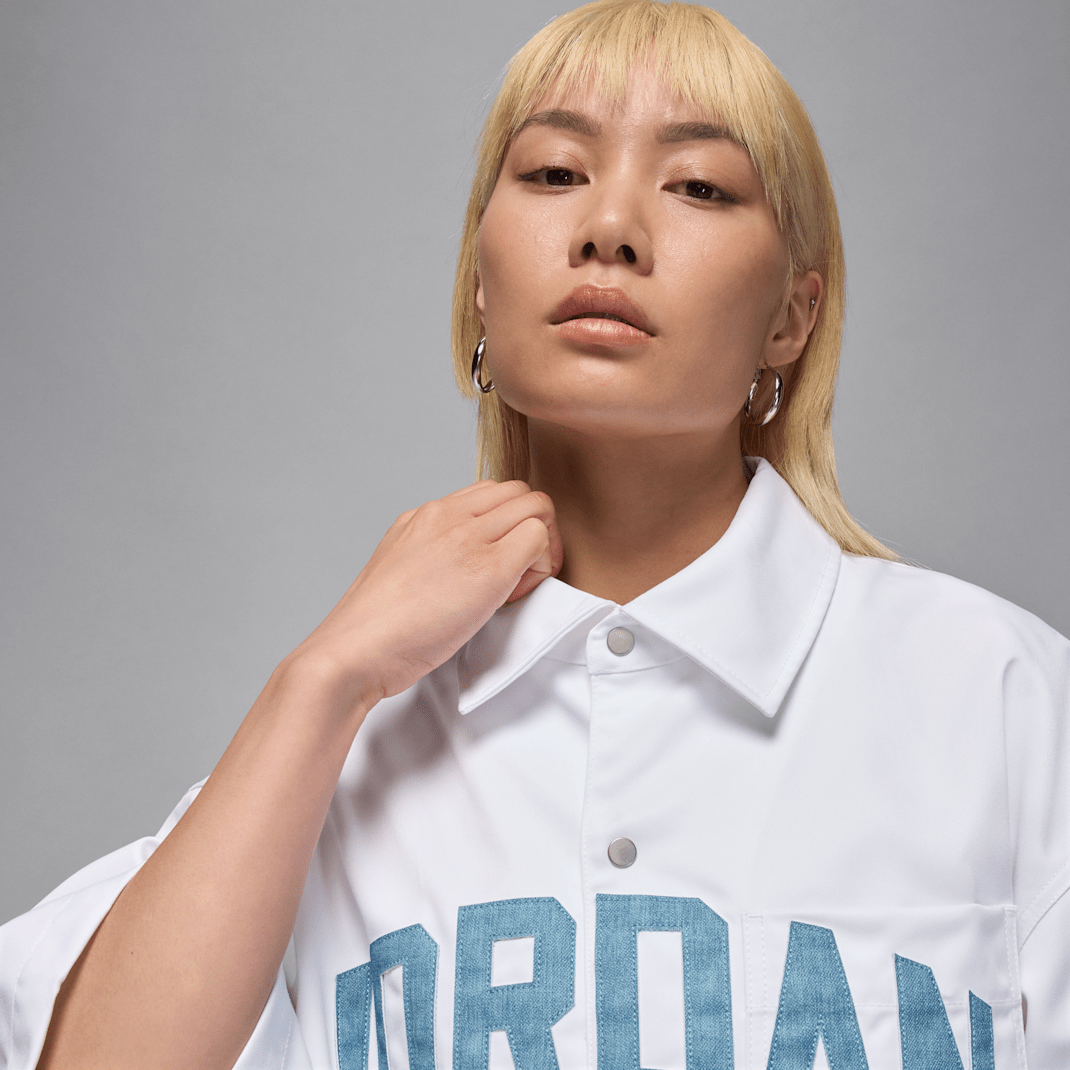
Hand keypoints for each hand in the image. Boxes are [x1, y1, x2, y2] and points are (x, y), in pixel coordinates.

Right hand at [294, 480, 562, 705]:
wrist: (355, 650)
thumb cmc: (375, 628)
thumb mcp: (399, 569)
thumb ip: (431, 555)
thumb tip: (461, 566)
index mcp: (425, 516)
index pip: (488, 493)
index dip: (504, 524)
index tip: (495, 562)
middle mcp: (447, 515)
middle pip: (517, 491)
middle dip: (531, 526)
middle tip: (520, 573)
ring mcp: (468, 536)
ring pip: (536, 505)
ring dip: (541, 543)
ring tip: (516, 585)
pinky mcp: (489, 566)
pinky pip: (539, 537)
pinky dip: (541, 565)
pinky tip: (512, 596)